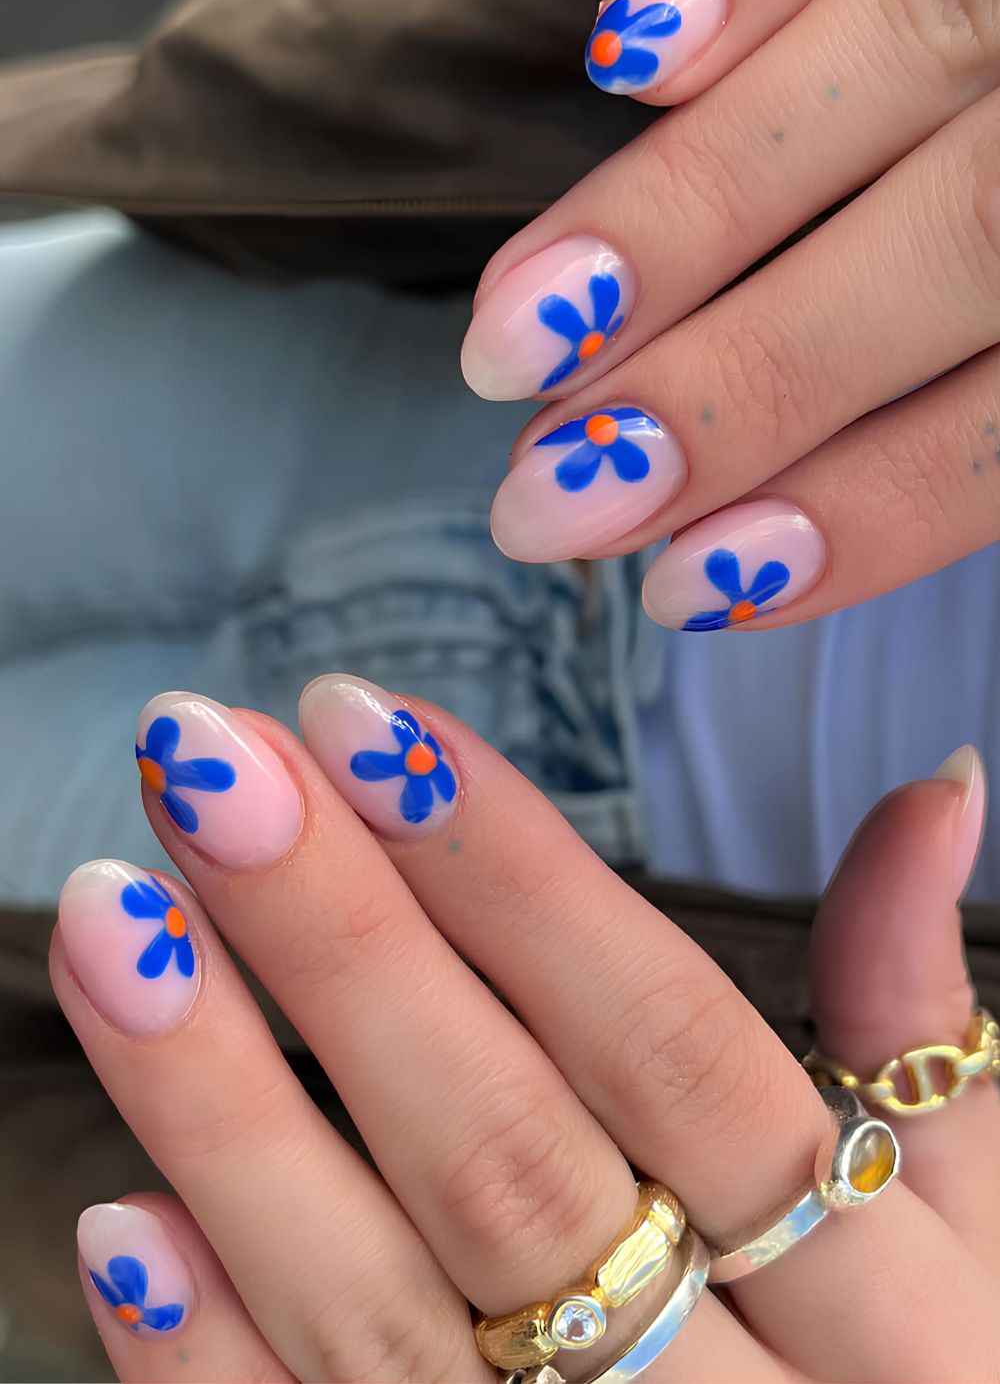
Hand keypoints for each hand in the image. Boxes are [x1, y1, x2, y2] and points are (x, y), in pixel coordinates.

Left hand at [53, 678, 999, 1379]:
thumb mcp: (982, 1232)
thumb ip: (922, 1023)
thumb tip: (932, 790)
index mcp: (874, 1297)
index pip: (670, 1047)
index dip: (514, 880)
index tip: (368, 727)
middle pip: (506, 1150)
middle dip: (342, 944)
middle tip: (205, 766)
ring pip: (381, 1310)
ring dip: (229, 1115)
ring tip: (114, 922)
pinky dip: (216, 1369)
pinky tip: (118, 1224)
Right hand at [461, 0, 999, 632]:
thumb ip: (985, 403)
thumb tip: (786, 502)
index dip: (870, 502)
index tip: (699, 578)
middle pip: (966, 236)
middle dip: (739, 381)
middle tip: (555, 485)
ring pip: (914, 48)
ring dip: (688, 207)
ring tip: (525, 321)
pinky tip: (626, 56)